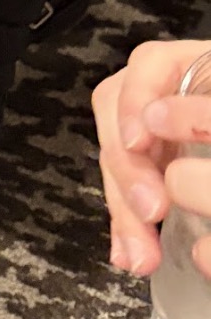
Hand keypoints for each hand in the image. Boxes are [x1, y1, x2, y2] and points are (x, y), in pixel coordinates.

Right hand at [95, 40, 210, 278]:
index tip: (140, 141)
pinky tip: (129, 253)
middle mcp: (166, 97)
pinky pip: (128, 191)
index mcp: (194, 71)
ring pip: (118, 159)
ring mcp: (157, 134)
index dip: (136, 100)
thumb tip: (150, 127)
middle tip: (150, 209)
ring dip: (122, 206)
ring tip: (139, 251)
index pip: (151, 65)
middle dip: (129, 170)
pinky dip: (127, 224)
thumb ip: (201, 119)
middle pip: (120, 117)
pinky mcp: (155, 171)